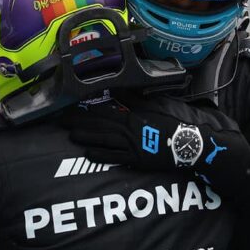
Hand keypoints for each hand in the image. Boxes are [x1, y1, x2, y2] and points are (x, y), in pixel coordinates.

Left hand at [63, 98, 177, 170]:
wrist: (186, 144)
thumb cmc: (171, 124)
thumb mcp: (154, 106)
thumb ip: (135, 99)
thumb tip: (119, 90)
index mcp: (132, 116)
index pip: (105, 111)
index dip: (88, 110)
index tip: (73, 107)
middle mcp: (128, 130)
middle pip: (100, 125)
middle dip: (80, 122)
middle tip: (63, 121)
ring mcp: (131, 146)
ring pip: (103, 140)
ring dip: (86, 137)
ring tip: (71, 135)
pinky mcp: (135, 159)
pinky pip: (114, 157)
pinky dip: (101, 155)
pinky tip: (88, 154)